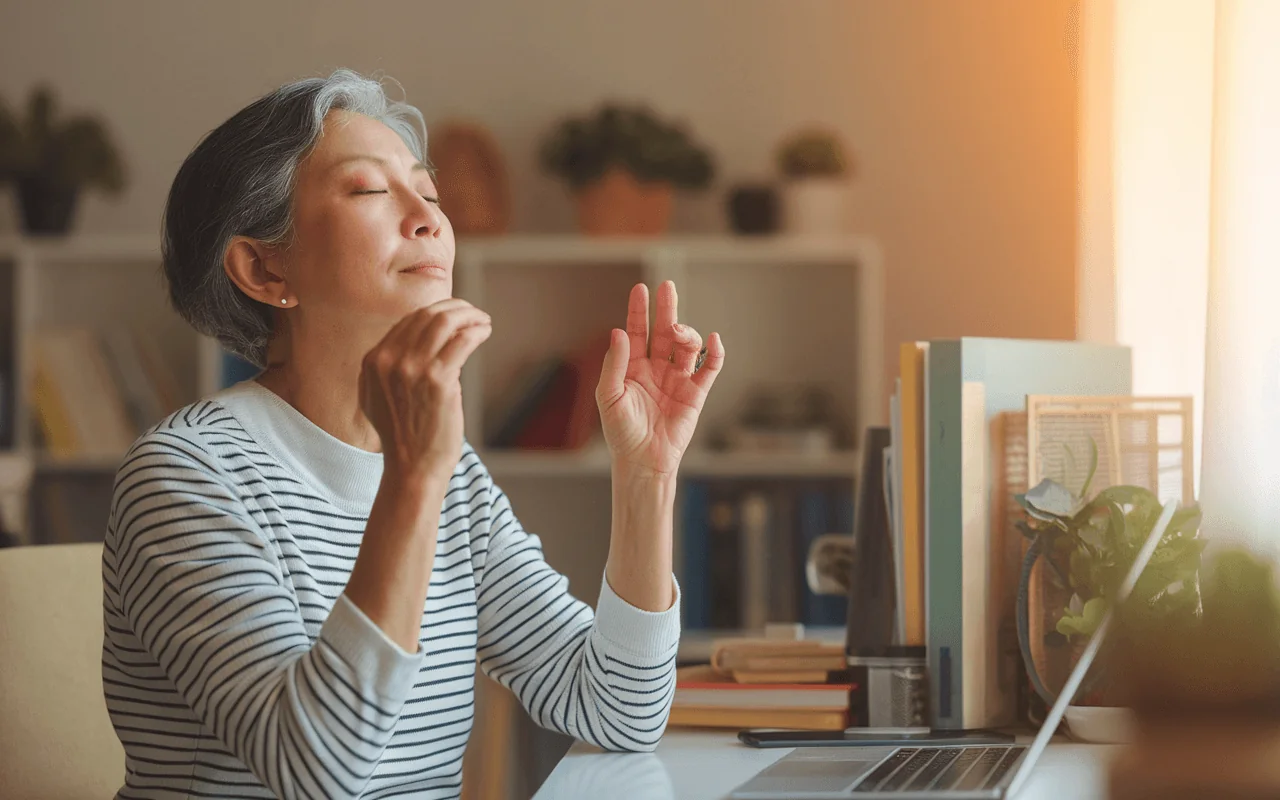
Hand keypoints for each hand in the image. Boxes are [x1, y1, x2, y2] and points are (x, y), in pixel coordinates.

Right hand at [359, 298, 490, 484]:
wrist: (412, 468)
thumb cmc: (403, 436)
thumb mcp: (377, 398)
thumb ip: (387, 369)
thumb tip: (411, 343)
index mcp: (373, 361)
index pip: (408, 321)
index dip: (435, 312)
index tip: (455, 315)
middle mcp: (388, 360)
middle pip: (426, 315)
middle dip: (455, 308)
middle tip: (474, 313)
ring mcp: (412, 369)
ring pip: (445, 321)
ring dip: (469, 315)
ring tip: (483, 321)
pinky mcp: (437, 381)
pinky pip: (462, 340)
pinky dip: (477, 331)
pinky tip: (485, 332)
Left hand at [596, 281, 724, 476]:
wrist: (643, 461)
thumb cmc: (621, 432)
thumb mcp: (609, 396)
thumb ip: (614, 364)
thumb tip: (619, 332)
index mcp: (633, 367)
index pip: (637, 332)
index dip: (639, 310)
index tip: (641, 289)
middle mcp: (656, 369)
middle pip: (664, 331)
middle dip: (666, 309)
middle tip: (667, 286)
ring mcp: (677, 379)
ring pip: (686, 346)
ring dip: (686, 333)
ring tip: (679, 331)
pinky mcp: (695, 394)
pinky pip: (709, 369)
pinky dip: (715, 353)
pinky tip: (714, 339)